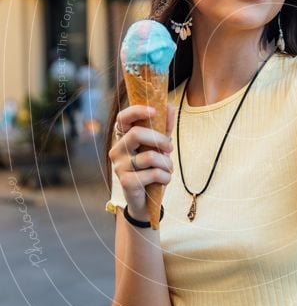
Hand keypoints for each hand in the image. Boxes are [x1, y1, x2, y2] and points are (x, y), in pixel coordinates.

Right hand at [108, 103, 174, 218]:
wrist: (146, 200)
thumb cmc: (151, 168)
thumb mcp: (159, 146)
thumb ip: (164, 127)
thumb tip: (170, 105)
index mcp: (123, 138)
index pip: (123, 118)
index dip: (137, 111)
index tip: (154, 111)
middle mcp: (117, 150)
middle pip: (137, 134)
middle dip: (160, 140)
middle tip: (170, 147)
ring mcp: (119, 166)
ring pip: (150, 157)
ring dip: (167, 163)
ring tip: (168, 169)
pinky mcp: (126, 182)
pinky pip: (153, 173)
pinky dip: (165, 177)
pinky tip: (164, 180)